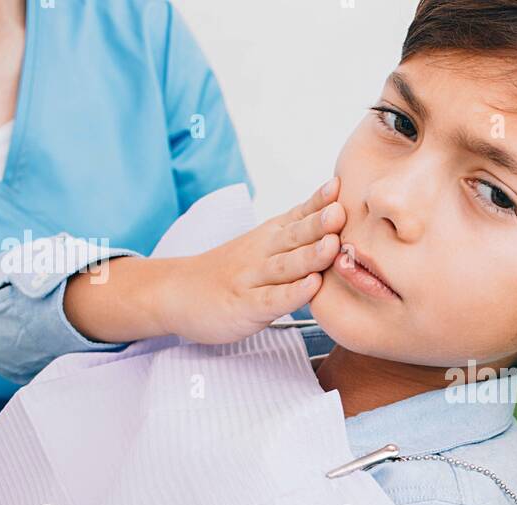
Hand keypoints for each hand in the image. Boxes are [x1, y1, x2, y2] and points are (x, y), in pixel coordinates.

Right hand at [153, 179, 347, 343]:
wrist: (175, 292)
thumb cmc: (228, 271)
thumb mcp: (261, 245)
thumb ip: (295, 234)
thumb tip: (335, 215)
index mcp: (269, 237)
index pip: (296, 215)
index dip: (318, 202)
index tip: (339, 186)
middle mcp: (261, 253)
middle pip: (293, 237)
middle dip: (319, 224)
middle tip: (340, 212)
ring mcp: (253, 280)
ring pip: (285, 266)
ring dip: (310, 255)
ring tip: (332, 245)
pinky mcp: (246, 307)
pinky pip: (272, 300)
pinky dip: (293, 294)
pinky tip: (311, 287)